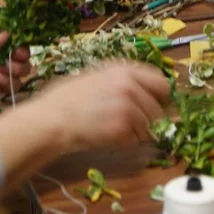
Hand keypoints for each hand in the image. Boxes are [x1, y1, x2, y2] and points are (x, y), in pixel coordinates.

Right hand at [34, 63, 170, 150]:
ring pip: (149, 127)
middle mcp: (131, 86)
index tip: (155, 104)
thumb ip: (121, 81)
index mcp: (124, 70)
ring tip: (114, 129)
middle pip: (158, 108)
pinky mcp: (123, 129)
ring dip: (137, 132)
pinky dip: (126, 143)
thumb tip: (143, 90)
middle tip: (133, 124)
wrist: (52, 118)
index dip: (159, 96)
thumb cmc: (66, 97)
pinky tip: (108, 137)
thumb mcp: (95, 76)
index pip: (161, 82)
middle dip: (149, 118)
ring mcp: (128, 108)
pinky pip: (136, 141)